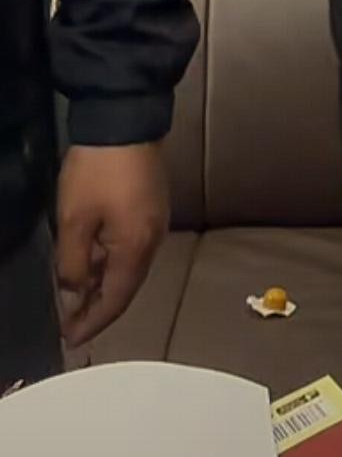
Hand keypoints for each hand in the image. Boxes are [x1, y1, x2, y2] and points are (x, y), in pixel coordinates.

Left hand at [55, 143, 168, 347]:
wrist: (125, 118)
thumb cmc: (97, 171)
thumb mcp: (74, 219)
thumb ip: (74, 264)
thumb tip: (74, 296)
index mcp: (137, 249)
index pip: (116, 300)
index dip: (92, 322)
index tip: (71, 339)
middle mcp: (154, 241)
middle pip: (127, 287)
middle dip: (98, 307)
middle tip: (71, 322)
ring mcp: (156, 222)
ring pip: (130, 267)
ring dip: (105, 285)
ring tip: (78, 296)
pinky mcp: (152, 205)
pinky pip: (132, 248)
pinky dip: (113, 263)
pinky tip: (95, 262)